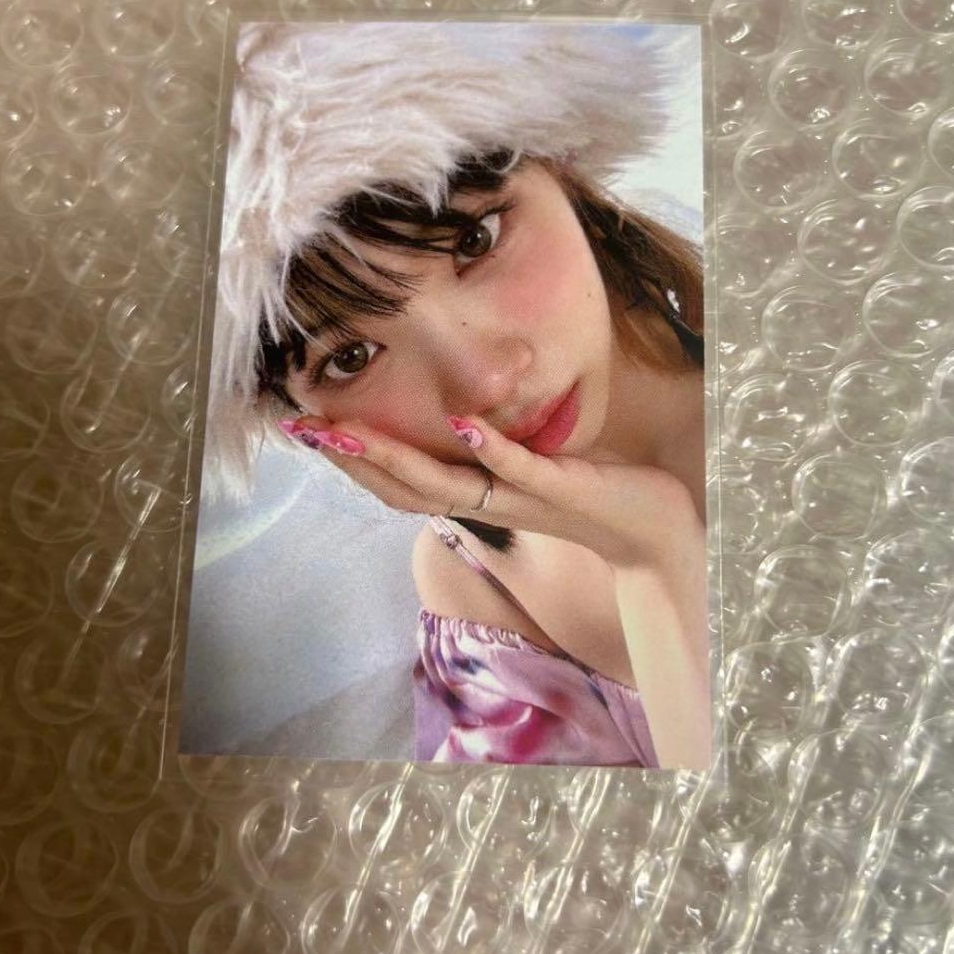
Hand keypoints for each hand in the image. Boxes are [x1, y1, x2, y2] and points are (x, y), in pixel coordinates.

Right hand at [278, 412, 700, 573]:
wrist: (652, 531)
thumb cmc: (586, 493)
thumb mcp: (524, 474)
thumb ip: (486, 459)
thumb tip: (451, 429)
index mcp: (475, 499)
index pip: (400, 485)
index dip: (352, 462)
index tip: (307, 430)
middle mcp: (488, 504)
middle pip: (406, 488)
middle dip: (351, 459)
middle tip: (301, 430)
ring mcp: (522, 498)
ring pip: (447, 483)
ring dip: (395, 456)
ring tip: (347, 430)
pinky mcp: (562, 487)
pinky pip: (520, 469)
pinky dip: (490, 447)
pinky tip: (462, 422)